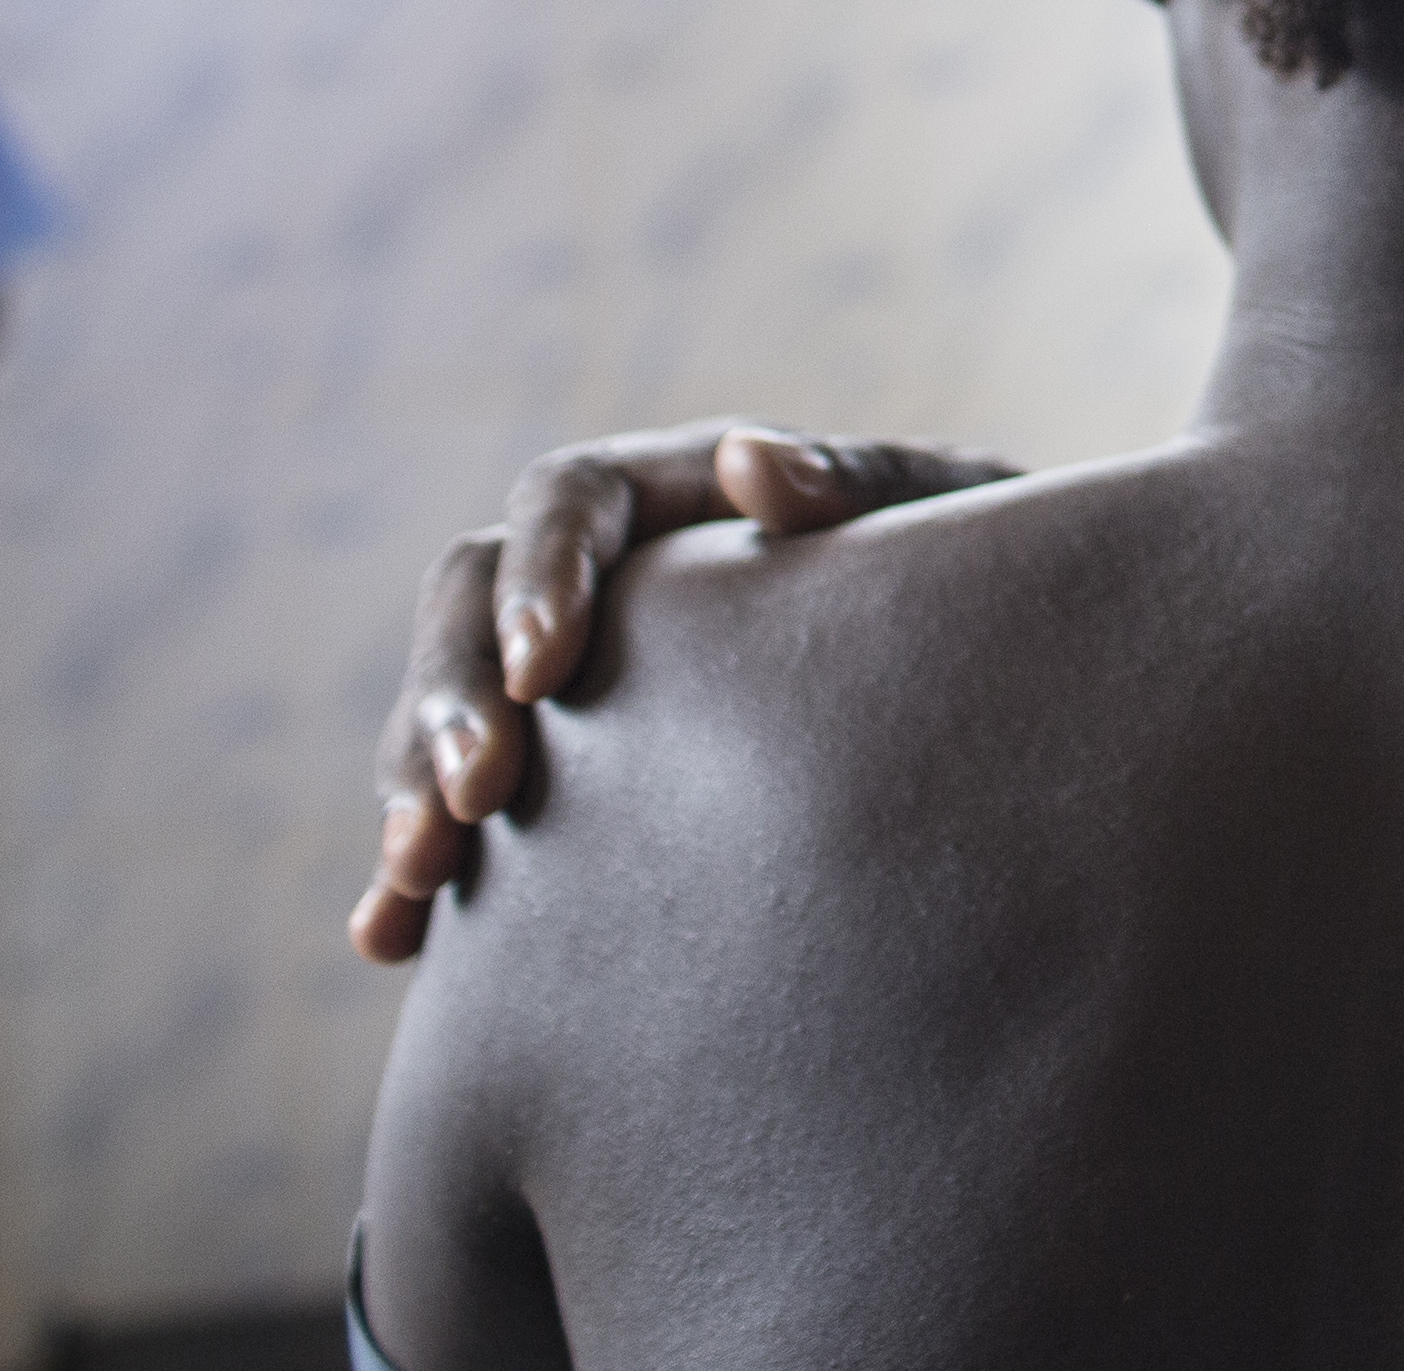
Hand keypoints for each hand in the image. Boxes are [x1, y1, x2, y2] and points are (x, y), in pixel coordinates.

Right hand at [347, 422, 1008, 962]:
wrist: (1012, 687)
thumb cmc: (980, 582)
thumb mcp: (948, 527)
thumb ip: (862, 487)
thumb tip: (755, 461)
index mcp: (683, 492)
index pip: (569, 498)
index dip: (538, 573)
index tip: (545, 666)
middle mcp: (603, 577)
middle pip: (467, 600)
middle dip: (450, 693)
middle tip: (474, 795)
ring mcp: (568, 685)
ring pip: (441, 710)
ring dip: (412, 786)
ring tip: (418, 879)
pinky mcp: (560, 788)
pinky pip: (458, 820)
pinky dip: (415, 877)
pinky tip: (391, 943)